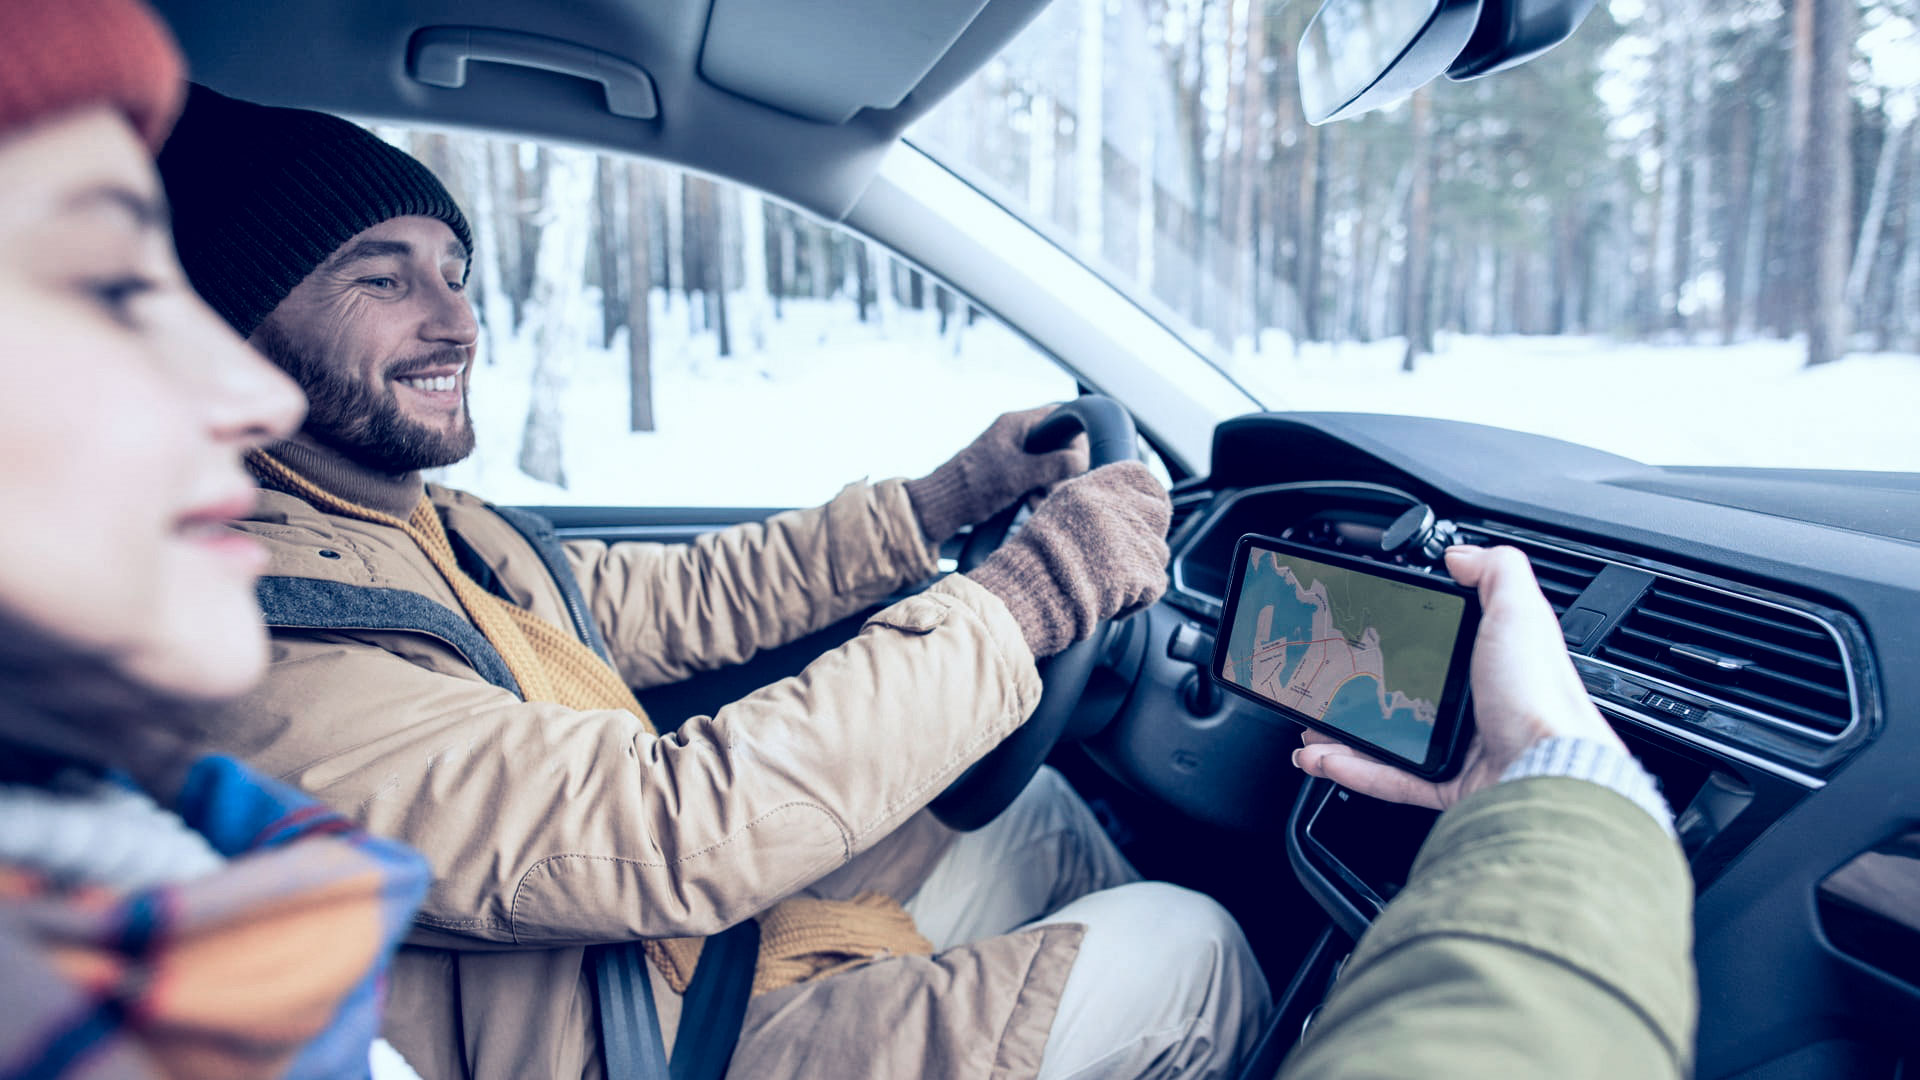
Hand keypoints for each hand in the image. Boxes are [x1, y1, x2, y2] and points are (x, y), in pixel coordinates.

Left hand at [906, 404, 1091, 543]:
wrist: (942, 504)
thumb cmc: (974, 484)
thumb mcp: (1019, 474)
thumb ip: (1053, 465)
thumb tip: (1082, 460)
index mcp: (1017, 423)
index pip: (1061, 416)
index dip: (1074, 438)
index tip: (1076, 461)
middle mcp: (1016, 433)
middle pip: (1057, 443)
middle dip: (1061, 468)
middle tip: (1053, 486)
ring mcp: (1013, 452)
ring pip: (1048, 463)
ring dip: (1049, 483)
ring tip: (1038, 499)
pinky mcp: (1009, 470)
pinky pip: (1035, 476)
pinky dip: (1037, 490)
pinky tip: (1031, 503)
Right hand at [965, 462, 1170, 657]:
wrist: (1029, 592)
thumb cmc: (1035, 559)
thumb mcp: (1061, 509)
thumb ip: (1097, 503)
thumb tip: (1125, 508)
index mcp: (1095, 486)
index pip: (1146, 481)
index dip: (1148, 503)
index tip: (1143, 519)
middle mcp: (1117, 506)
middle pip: (1157, 520)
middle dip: (1143, 542)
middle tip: (1119, 560)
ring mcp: (1132, 538)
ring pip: (1157, 555)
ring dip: (1139, 573)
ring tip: (1105, 582)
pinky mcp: (1141, 571)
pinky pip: (1154, 586)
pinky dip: (1136, 600)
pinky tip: (1108, 600)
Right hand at [1293, 545, 1621, 809]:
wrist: (1550, 769)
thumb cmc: (1540, 694)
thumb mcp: (1519, 612)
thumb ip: (1495, 572)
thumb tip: (1461, 555)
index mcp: (1490, 662)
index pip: (1435, 643)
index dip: (1396, 638)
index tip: (1358, 632)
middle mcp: (1476, 704)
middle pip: (1400, 694)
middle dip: (1354, 691)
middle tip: (1325, 683)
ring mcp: (1461, 749)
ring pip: (1387, 740)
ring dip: (1342, 736)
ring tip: (1310, 727)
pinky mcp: (1449, 785)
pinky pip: (1391, 779)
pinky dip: (1354, 770)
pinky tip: (1322, 758)